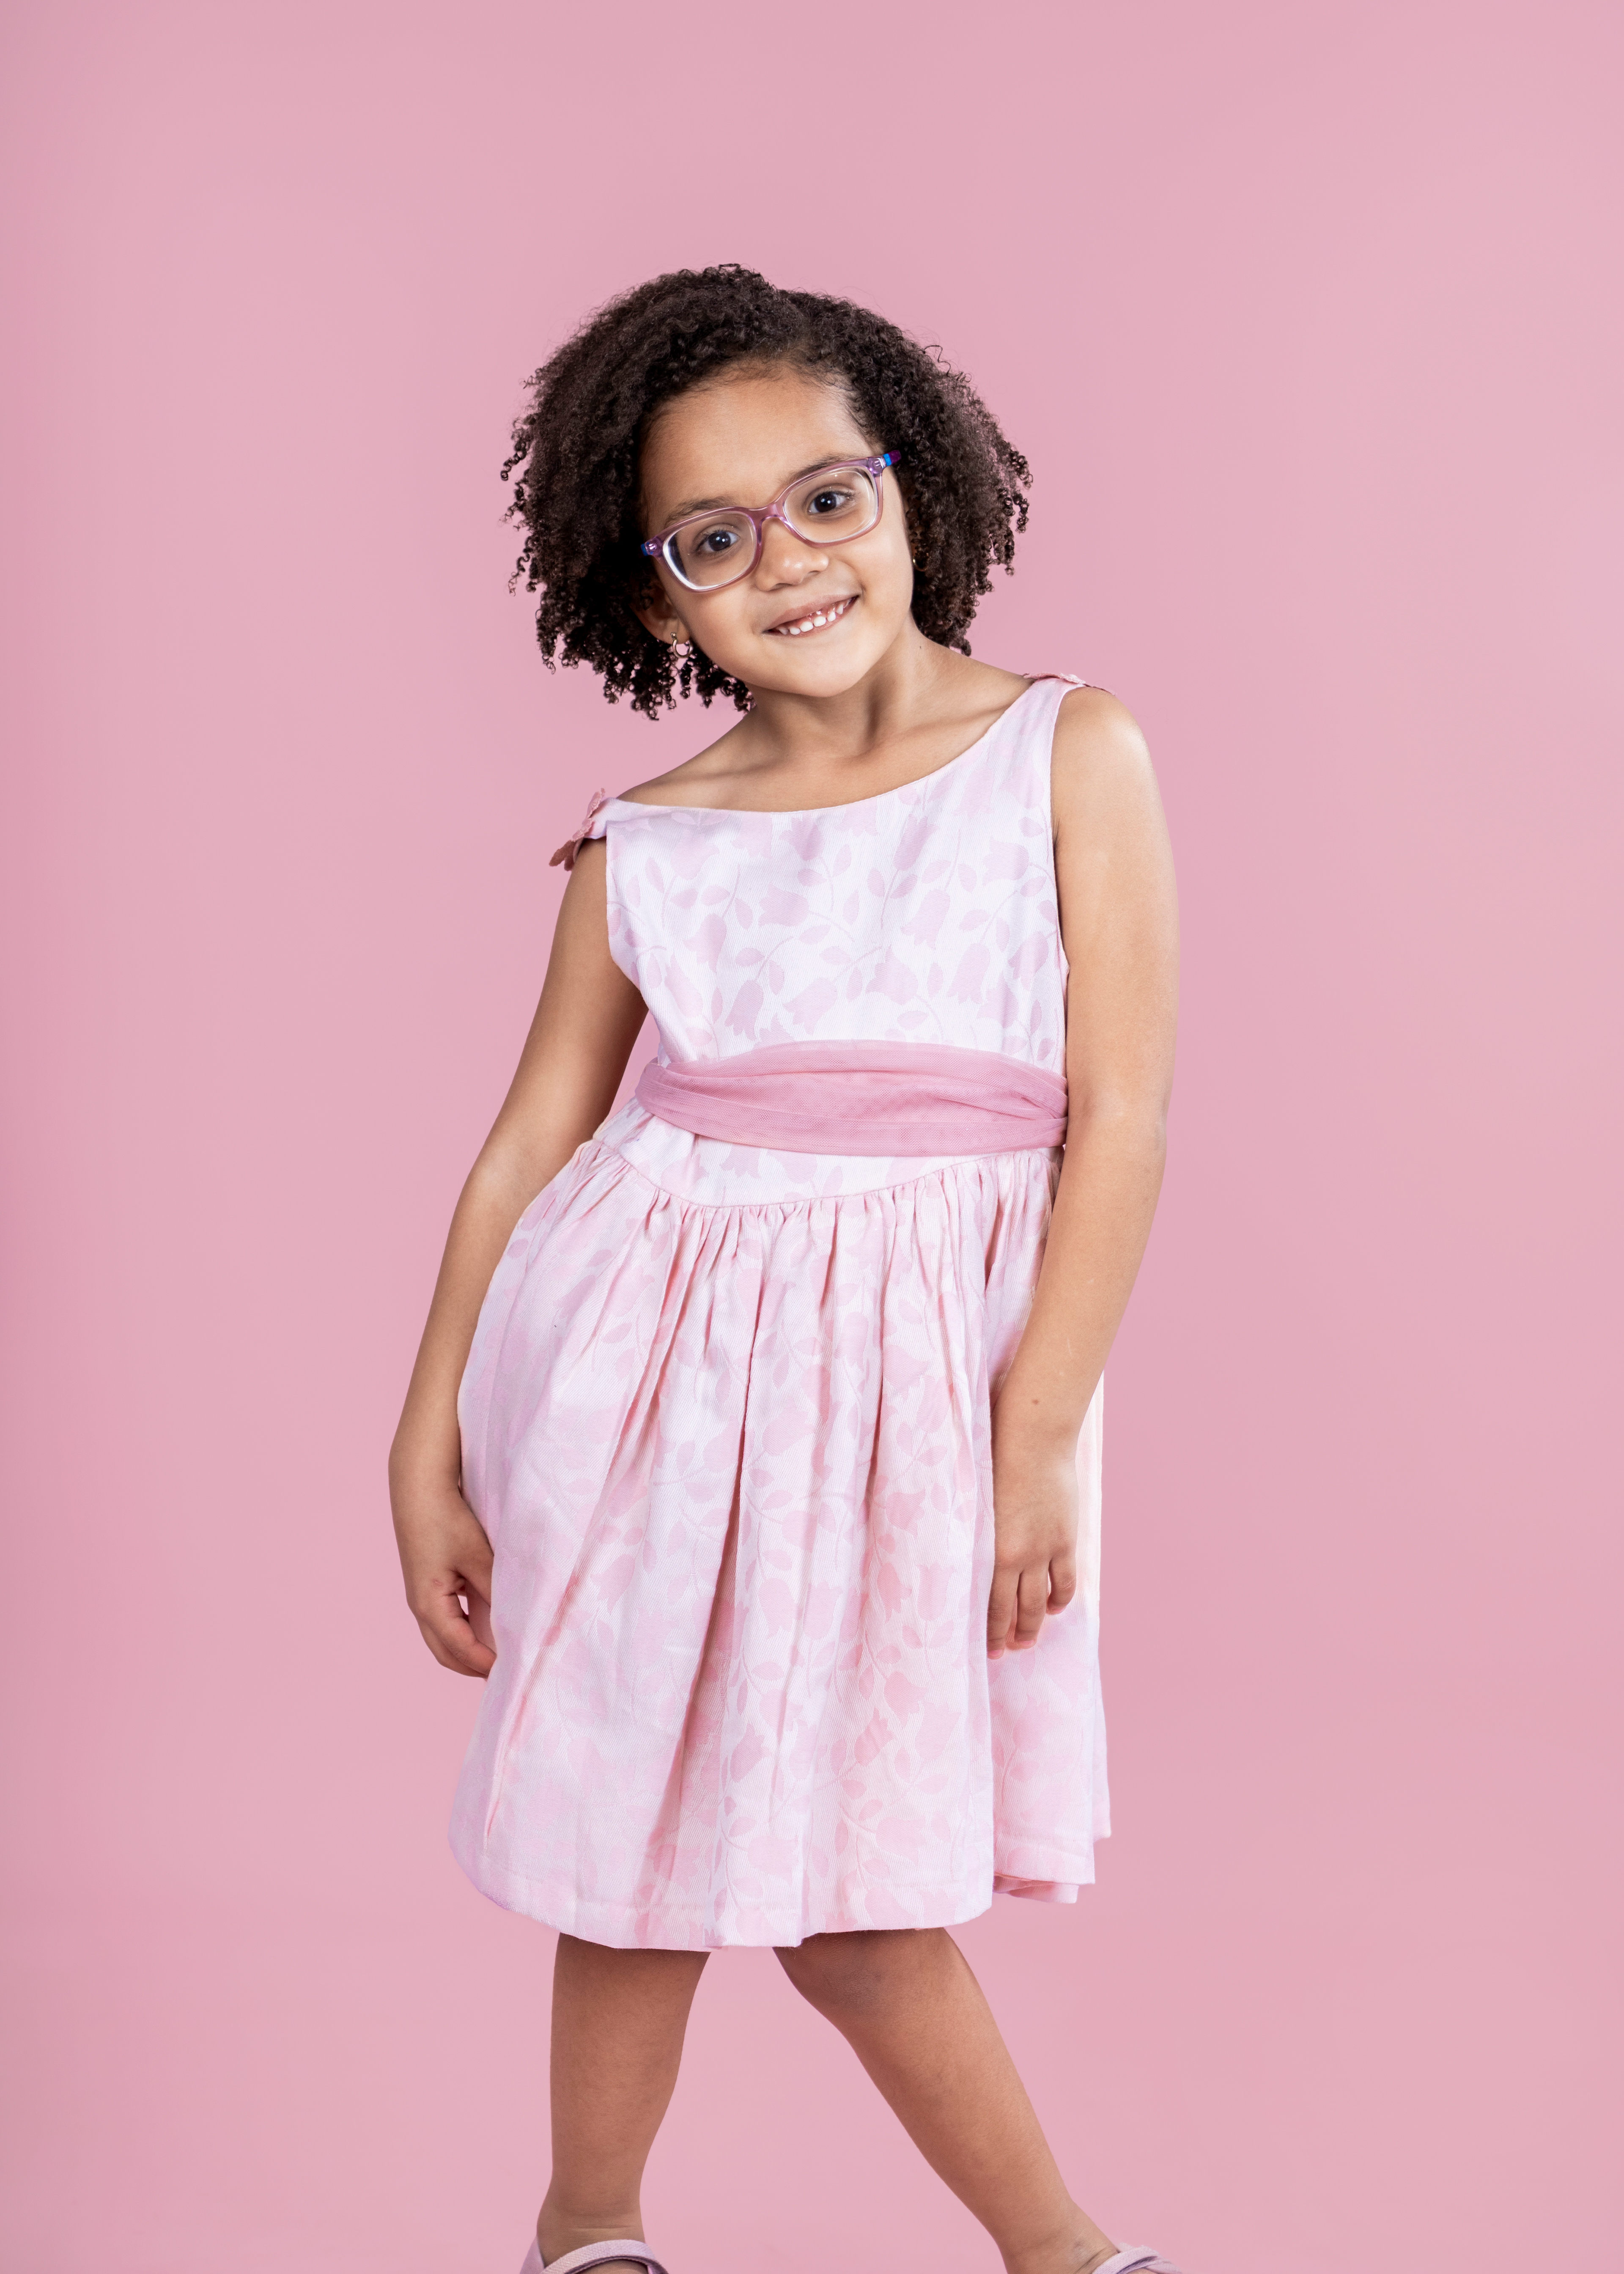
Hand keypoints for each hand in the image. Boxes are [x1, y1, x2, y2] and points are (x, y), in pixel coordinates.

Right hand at [391, 1471, 496, 1676]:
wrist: (419, 1488)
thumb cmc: (446, 1519)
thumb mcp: (477, 1557)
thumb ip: (495, 1591)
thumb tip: (518, 1621)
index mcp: (428, 1605)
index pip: (460, 1649)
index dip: (485, 1664)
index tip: (513, 1671)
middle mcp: (420, 1607)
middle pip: (446, 1653)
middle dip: (474, 1667)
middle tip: (507, 1674)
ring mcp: (422, 1597)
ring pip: (445, 1639)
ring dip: (469, 1651)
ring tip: (500, 1657)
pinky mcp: (429, 1584)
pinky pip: (447, 1619)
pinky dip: (466, 1631)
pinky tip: (489, 1627)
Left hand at [987, 1427, 1078, 1658]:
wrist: (1034, 1440)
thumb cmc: (992, 1460)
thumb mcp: (972, 1501)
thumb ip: (971, 1532)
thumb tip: (961, 1555)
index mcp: (988, 1549)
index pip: (986, 1603)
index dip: (986, 1630)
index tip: (983, 1648)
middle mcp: (1017, 1556)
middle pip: (1012, 1609)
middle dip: (1007, 1636)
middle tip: (1005, 1652)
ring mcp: (1045, 1550)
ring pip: (1039, 1602)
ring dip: (1033, 1625)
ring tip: (1027, 1641)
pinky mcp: (1065, 1539)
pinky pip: (1065, 1580)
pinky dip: (1059, 1598)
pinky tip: (1054, 1607)